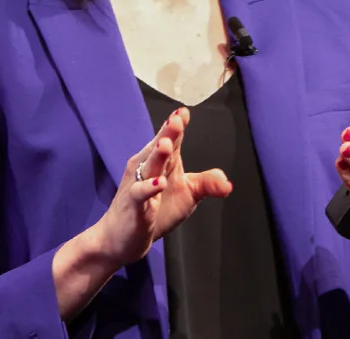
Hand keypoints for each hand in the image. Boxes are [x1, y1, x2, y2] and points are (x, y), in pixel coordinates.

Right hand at [91, 107, 232, 267]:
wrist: (121, 238)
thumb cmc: (155, 210)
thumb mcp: (187, 196)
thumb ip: (206, 184)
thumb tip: (228, 184)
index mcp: (162, 162)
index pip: (170, 139)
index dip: (176, 125)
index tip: (183, 112)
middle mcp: (148, 168)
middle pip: (159, 147)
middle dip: (167, 133)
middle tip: (176, 119)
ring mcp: (138, 185)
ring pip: (148, 166)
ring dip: (158, 155)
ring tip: (167, 144)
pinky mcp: (133, 205)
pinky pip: (140, 193)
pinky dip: (149, 188)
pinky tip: (160, 183)